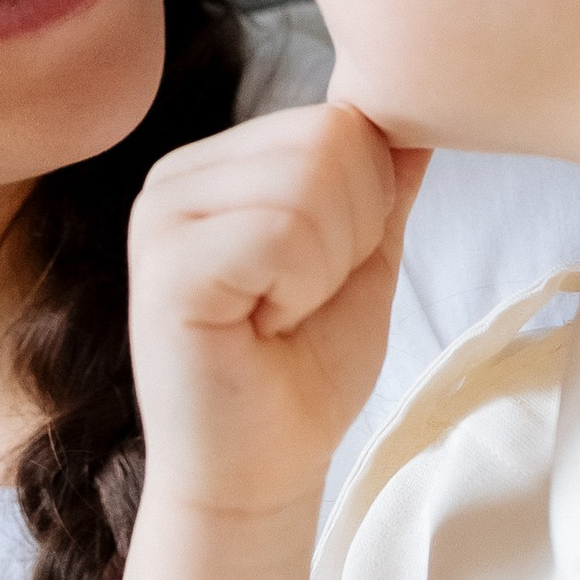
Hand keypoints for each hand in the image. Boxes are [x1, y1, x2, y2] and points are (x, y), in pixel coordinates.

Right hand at [127, 101, 426, 528]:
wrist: (260, 473)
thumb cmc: (303, 372)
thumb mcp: (362, 258)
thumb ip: (382, 181)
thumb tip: (417, 107)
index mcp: (219, 164)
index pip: (341, 119)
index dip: (369, 203)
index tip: (325, 274)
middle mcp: (178, 175)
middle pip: (331, 138)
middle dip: (353, 231)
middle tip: (301, 299)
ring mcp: (162, 215)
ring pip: (311, 181)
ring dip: (326, 266)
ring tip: (281, 313)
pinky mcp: (165, 265)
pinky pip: (281, 231)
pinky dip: (301, 288)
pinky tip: (263, 326)